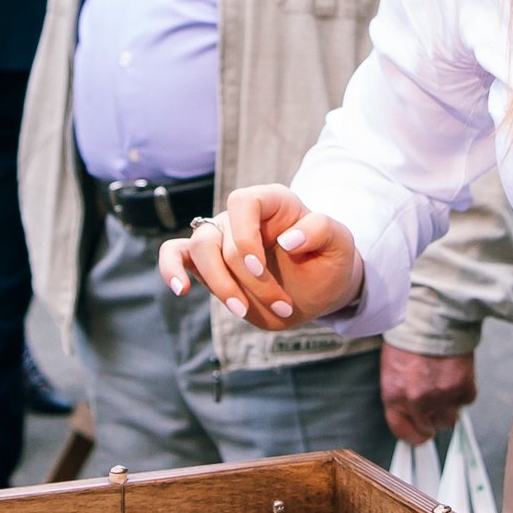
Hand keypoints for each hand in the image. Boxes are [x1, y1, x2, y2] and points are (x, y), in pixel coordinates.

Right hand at [157, 184, 363, 331]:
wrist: (319, 288)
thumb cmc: (328, 259)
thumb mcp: (341, 243)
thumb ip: (321, 230)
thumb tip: (287, 239)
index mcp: (271, 202)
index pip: (243, 200)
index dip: (244, 236)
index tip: (259, 268)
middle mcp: (241, 216)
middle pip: (219, 236)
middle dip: (244, 278)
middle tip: (282, 306)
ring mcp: (221, 238)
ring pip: (198, 250)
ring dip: (220, 286)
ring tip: (243, 311)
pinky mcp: (208, 264)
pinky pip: (175, 255)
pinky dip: (171, 270)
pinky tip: (181, 289)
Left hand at [381, 347, 475, 445]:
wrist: (433, 316)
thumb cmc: (410, 340)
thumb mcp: (393, 369)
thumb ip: (400, 396)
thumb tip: (412, 417)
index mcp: (394, 396)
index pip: (403, 432)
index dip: (413, 437)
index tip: (421, 434)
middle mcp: (416, 401)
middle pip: (429, 429)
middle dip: (432, 420)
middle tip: (435, 404)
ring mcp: (441, 397)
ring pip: (450, 419)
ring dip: (449, 407)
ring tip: (445, 385)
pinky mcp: (463, 388)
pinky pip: (466, 400)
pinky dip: (463, 390)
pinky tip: (455, 372)